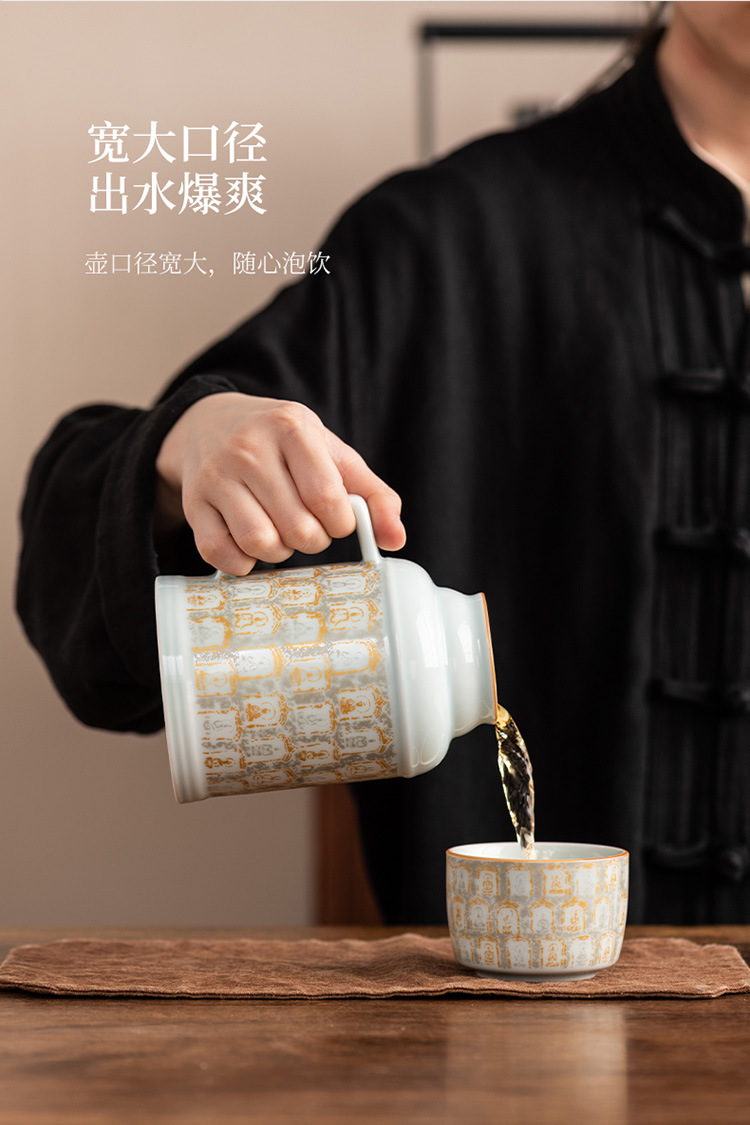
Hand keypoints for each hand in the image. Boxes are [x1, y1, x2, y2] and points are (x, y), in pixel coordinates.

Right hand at [154, 393, 405, 573]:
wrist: (211, 422)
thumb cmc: (285, 445)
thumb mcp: (333, 455)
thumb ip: (373, 494)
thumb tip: (395, 540)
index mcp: (292, 429)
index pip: (327, 498)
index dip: (340, 523)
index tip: (335, 520)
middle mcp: (249, 448)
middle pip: (297, 527)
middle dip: (312, 540)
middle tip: (308, 528)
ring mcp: (217, 475)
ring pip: (259, 542)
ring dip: (279, 553)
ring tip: (281, 535)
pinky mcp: (194, 502)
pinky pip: (219, 553)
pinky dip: (242, 563)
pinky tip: (250, 546)